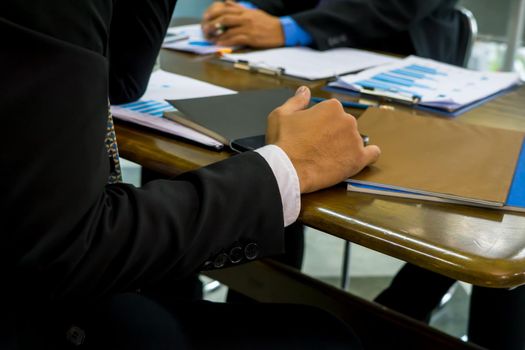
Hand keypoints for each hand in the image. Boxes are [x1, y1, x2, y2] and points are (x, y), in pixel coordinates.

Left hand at [201, 2, 283, 47]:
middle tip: (206, 29)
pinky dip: (226, 41)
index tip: (206, 18)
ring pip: (228, 29)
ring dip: (218, 35)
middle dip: (213, 24)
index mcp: (245, 11)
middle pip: (224, 18)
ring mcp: (248, 27)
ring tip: (211, 38)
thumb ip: (239, 7)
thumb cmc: (267, 22)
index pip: (225, 10)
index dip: (214, 14)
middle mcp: (245, 17)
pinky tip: (220, 44)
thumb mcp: (252, 11)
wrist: (280, 30)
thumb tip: (227, 2)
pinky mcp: (251, 37)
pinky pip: (235, 39)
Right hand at [266, 87, 380, 193]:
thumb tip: (304, 90)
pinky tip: (360, 157)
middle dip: (333, 134)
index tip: (312, 133)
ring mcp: (355, 140)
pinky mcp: (358, 159)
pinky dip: (368, 154)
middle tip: (317, 146)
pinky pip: (372, 154)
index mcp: (332, 107)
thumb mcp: (281, 114)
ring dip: (344, 146)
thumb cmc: (283, 142)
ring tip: (327, 158)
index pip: (331, 112)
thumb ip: (297, 101)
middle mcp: (347, 120)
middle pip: (344, 125)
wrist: (287, 170)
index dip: (320, 123)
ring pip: (353, 140)